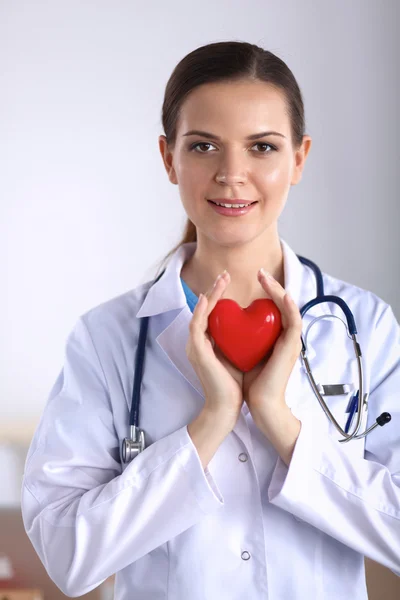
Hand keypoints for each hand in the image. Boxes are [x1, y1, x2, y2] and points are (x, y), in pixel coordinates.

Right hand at [186, 270, 243, 426]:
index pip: (212, 313)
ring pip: (199, 313)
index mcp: (208, 342)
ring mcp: (195, 346)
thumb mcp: (239, 355)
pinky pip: (196, 326)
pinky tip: (211, 298)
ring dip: (210, 295)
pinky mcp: (197, 352)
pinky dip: (202, 311)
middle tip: (225, 275)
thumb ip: (241, 340)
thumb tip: (255, 326)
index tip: (231, 283)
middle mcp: (198, 342)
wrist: (227, 407)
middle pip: (204, 309)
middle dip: (214, 290)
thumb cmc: (234, 385)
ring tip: (221, 280)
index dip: (219, 296)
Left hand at [243, 269, 302, 424]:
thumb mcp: (238, 353)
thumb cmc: (248, 383)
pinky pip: (294, 321)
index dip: (264, 292)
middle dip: (272, 285)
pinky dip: (289, 306)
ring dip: (278, 289)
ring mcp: (291, 341)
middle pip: (282, 303)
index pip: (271, 308)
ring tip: (266, 277)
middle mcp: (284, 336)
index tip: (252, 282)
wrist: (260, 404)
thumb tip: (221, 324)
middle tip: (260, 272)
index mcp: (273, 337)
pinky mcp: (292, 346)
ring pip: (289, 307)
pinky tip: (281, 294)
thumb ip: (235, 338)